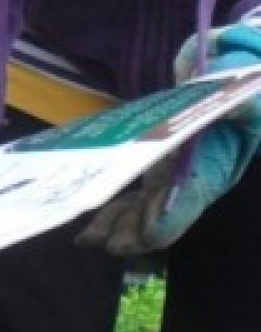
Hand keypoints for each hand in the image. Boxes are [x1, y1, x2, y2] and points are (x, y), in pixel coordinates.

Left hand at [80, 24, 260, 253]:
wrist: (225, 89)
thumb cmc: (235, 93)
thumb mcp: (248, 97)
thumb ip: (243, 105)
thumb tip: (235, 105)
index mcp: (215, 168)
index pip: (191, 198)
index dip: (171, 217)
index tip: (150, 234)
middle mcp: (192, 183)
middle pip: (162, 214)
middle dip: (136, 231)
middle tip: (107, 243)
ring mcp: (172, 182)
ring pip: (142, 212)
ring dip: (116, 227)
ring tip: (87, 240)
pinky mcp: (155, 175)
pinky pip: (132, 200)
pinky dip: (110, 213)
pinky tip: (87, 230)